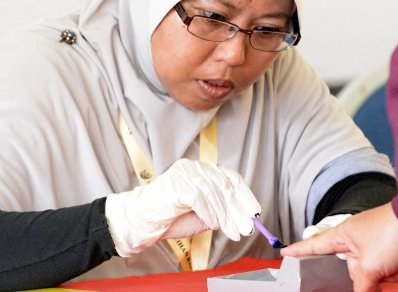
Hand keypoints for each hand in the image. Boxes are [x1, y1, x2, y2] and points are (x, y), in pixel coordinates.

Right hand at [105, 158, 260, 256]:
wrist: (142, 221)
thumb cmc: (170, 218)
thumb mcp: (203, 215)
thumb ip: (221, 212)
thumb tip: (243, 218)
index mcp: (202, 171)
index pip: (230, 178)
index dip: (244, 196)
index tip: (254, 213)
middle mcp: (195, 167)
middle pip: (226, 185)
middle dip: (238, 209)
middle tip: (246, 227)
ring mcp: (185, 173)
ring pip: (215, 193)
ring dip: (226, 215)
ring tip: (232, 230)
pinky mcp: (177, 183)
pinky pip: (201, 199)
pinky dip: (210, 213)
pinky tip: (214, 225)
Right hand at [281, 203, 397, 291]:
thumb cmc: (390, 231)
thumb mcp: (369, 265)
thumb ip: (360, 286)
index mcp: (342, 236)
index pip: (314, 245)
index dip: (298, 250)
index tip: (285, 252)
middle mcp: (356, 240)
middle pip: (347, 268)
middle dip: (359, 279)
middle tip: (371, 278)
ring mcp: (374, 246)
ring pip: (368, 272)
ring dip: (377, 279)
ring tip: (388, 273)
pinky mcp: (390, 252)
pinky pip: (383, 271)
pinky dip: (389, 276)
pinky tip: (396, 274)